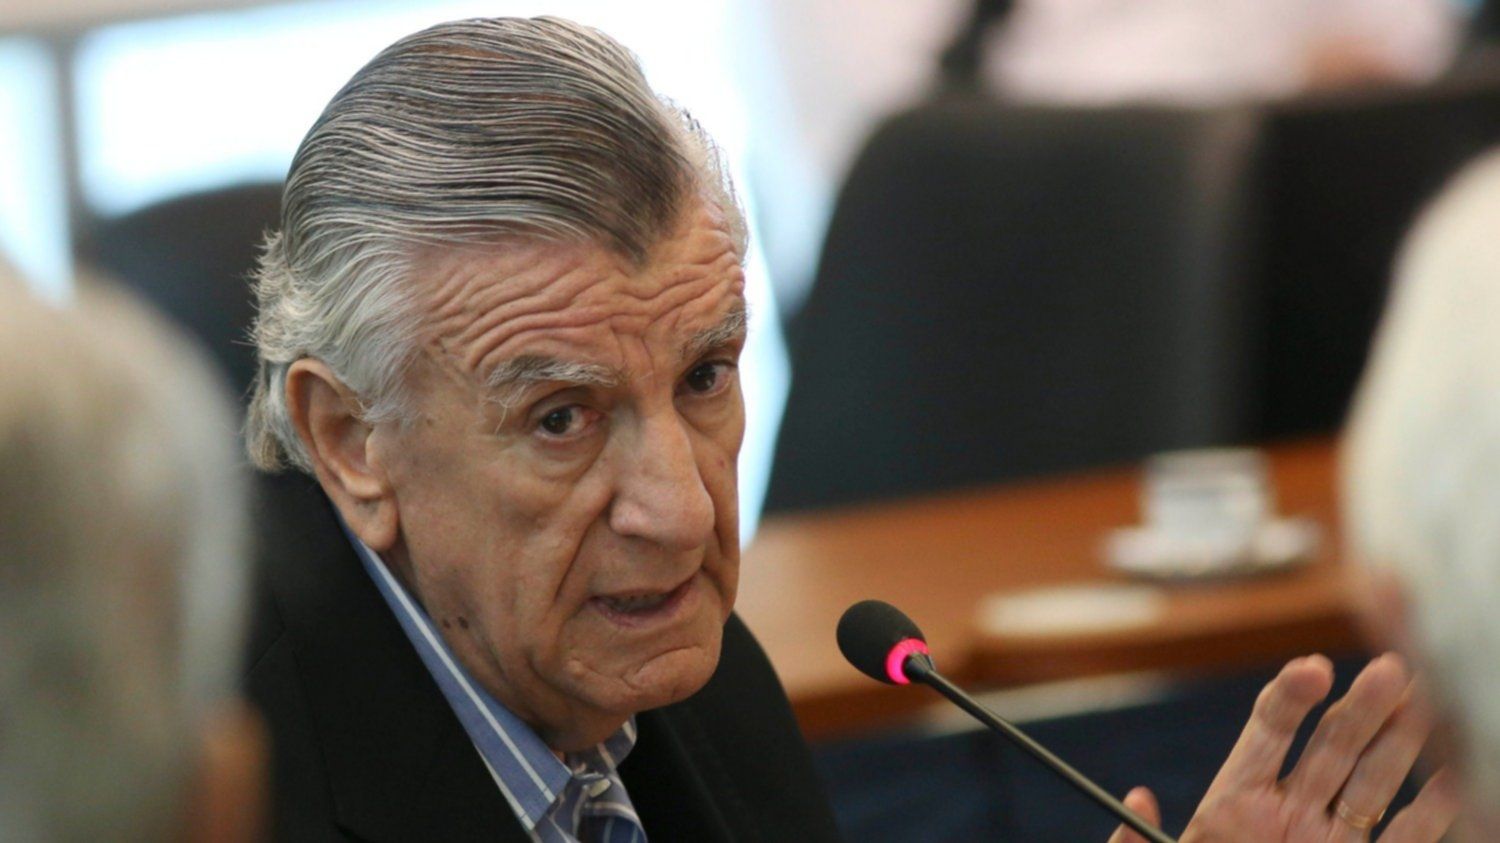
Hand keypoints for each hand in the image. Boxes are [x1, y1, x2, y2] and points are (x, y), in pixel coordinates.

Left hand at [1109, 654, 1459, 841]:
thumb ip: (1136, 840)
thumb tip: (1139, 798)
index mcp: (1235, 804)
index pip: (1267, 732)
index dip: (1291, 698)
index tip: (1315, 668)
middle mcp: (1290, 812)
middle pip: (1332, 746)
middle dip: (1364, 707)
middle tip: (1394, 668)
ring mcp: (1331, 840)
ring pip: (1374, 781)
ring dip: (1404, 740)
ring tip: (1433, 698)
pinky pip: (1405, 836)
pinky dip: (1434, 808)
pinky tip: (1456, 775)